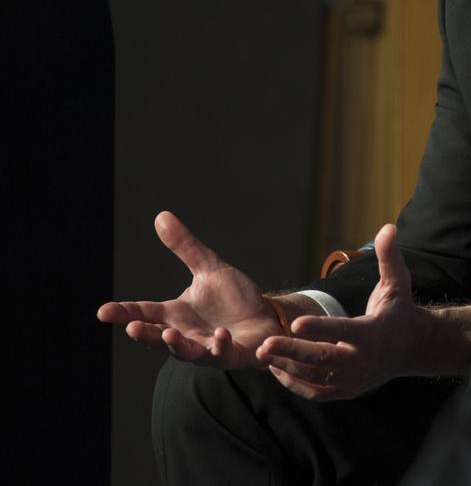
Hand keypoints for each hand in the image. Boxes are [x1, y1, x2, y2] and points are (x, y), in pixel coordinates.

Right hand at [97, 211, 280, 369]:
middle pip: (158, 339)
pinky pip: (222, 354)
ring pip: (186, 353)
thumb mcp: (209, 269)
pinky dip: (220, 346)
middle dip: (146, 335)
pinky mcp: (231, 356)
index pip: (144, 313)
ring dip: (177, 346)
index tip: (102, 312)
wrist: (266, 316)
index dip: (124, 313)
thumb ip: (186, 248)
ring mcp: (207, 349)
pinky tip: (222, 334)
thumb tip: (161, 216)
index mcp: (176, 314)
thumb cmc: (234, 297)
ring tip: (170, 334)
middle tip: (132, 328)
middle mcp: (186, 334)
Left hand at [257, 223, 441, 400]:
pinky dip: (294, 383)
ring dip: (287, 367)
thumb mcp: (397, 283)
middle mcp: (362, 360)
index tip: (295, 322)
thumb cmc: (399, 310)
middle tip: (265, 343)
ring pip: (314, 378)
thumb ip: (389, 257)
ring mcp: (353, 380)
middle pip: (322, 359)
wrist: (412, 348)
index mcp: (373, 334)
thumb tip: (388, 228)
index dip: (319, 327)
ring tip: (263, 353)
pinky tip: (276, 368)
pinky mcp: (346, 391)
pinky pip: (315, 392)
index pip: (342, 331)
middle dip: (292, 351)